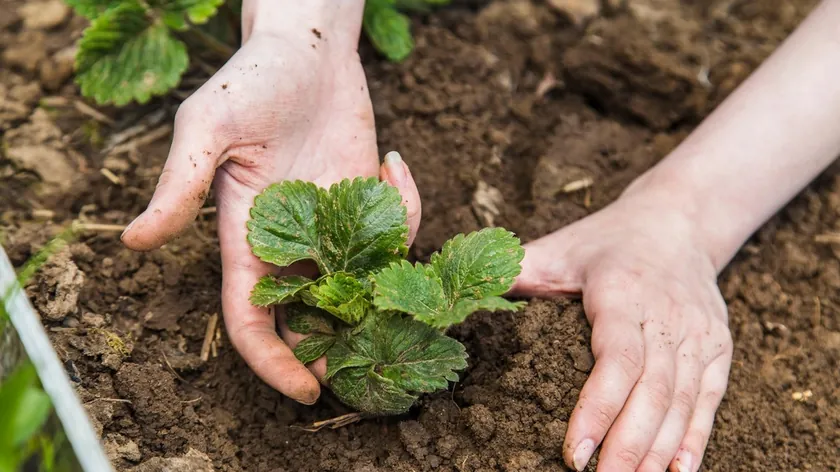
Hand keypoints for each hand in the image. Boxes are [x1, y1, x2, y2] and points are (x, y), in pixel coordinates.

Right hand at [121, 2, 420, 404]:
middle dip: (338, 347)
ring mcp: (334, 224)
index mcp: (245, 238)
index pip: (251, 318)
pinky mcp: (369, 201)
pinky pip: (395, 232)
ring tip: (407, 287)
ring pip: (358, 286)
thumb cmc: (250, 81)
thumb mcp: (208, 128)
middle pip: (309, 318)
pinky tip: (395, 164)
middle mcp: (290, 242)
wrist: (306, 50)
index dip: (273, 360)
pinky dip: (407, 213)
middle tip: (375, 363)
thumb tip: (134, 241)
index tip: (306, 389)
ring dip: (382, 295)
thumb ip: (179, 186)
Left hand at [511, 188, 732, 471]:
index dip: (597, 409)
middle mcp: (667, 316)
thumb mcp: (558, 248)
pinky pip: (710, 399)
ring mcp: (699, 334)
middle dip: (627, 447)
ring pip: (682, 401)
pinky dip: (694, 438)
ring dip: (658, 452)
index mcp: (623, 292)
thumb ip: (515, 272)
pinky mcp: (719, 346)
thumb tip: (463, 296)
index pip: (616, 360)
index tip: (576, 454)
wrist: (679, 222)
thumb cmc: (607, 241)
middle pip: (652, 391)